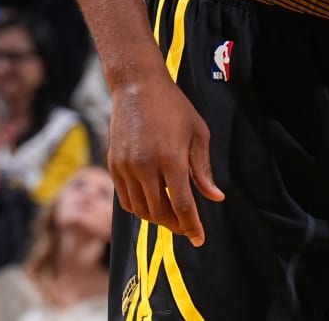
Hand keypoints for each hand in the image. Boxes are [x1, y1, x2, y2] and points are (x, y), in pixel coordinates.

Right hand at [106, 73, 223, 245]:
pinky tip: (152, 206)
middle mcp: (145, 167)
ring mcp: (125, 168)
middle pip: (159, 212)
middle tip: (187, 229)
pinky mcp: (113, 166)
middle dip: (175, 226)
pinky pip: (125, 199)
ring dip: (156, 220)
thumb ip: (203, 170)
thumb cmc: (174, 108)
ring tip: (172, 219)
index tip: (200, 239)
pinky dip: (139, 209)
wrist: (137, 88)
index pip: (182, 204)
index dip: (192, 225)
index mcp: (171, 159)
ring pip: (139, 210)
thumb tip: (215, 197)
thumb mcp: (198, 134)